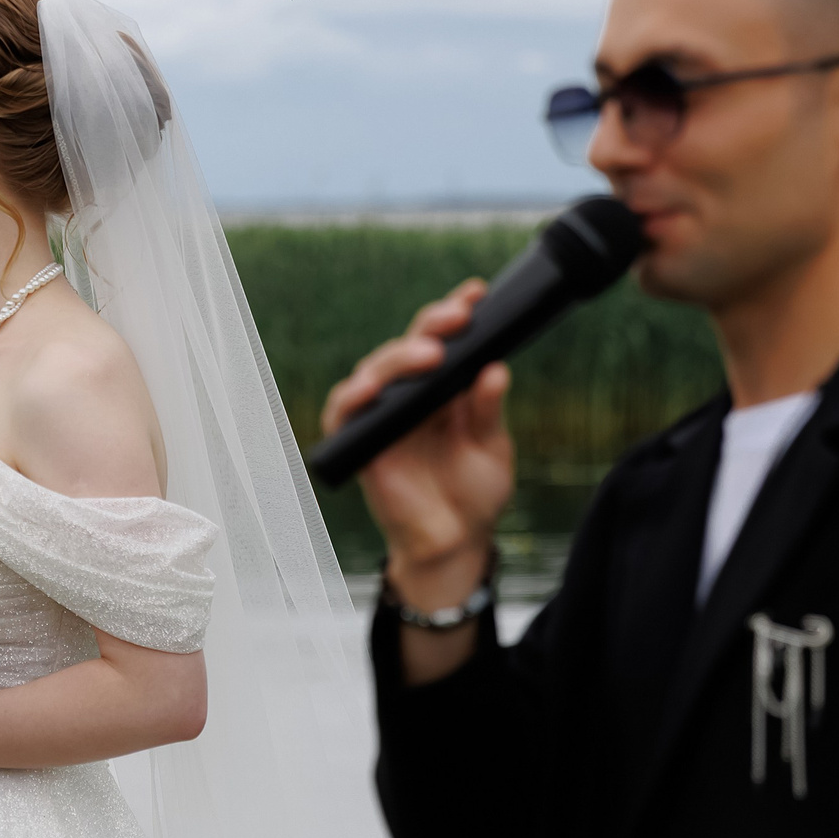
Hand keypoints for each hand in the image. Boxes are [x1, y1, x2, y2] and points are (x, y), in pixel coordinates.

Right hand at [322, 281, 515, 613]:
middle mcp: (410, 395)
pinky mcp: (360, 443)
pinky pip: (343, 412)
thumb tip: (495, 369)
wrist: (455, 544)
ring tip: (427, 355)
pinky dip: (352, 397)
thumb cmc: (474, 494)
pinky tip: (370, 389)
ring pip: (375, 370)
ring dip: (396, 358)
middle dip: (430, 328)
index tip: (476, 293)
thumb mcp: (492, 449)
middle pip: (408, 347)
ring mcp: (383, 416)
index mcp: (444, 388)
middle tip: (456, 321)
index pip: (445, 339)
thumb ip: (488, 411)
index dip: (455, 312)